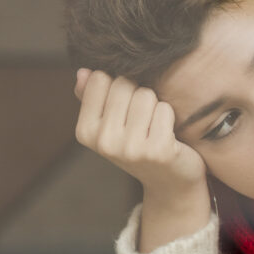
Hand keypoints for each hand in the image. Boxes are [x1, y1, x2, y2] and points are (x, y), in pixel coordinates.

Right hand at [74, 69, 205, 194]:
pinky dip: (169, 117)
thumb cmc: (138, 144)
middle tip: (142, 120)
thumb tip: (83, 72)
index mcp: (85, 132)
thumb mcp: (110, 123)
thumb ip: (93, 96)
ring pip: (146, 94)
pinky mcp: (158, 151)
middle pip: (124, 84)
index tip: (124, 107)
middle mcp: (104, 142)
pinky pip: (165, 109)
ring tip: (154, 127)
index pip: (100, 79)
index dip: (118, 85)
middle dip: (138, 93)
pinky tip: (167, 136)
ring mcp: (130, 148)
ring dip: (155, 105)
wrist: (169, 182)